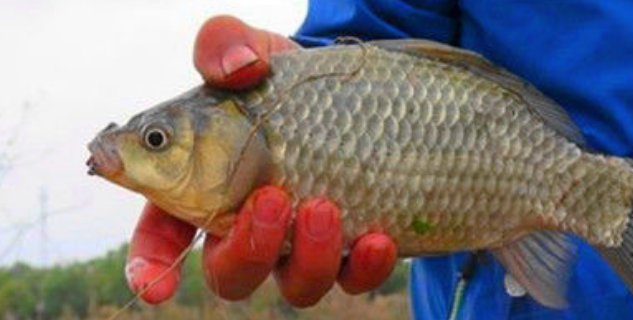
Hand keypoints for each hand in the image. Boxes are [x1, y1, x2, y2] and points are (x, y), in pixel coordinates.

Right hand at [125, 16, 397, 306]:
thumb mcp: (255, 53)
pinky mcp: (350, 248)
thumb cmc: (285, 83)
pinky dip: (365, 266)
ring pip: (295, 284)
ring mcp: (299, 244)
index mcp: (202, 187)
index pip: (164, 235)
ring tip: (323, 206)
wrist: (354, 95)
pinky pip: (354, 277)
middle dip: (246, 252)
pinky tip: (378, 238)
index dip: (153, 266)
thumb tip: (238, 66)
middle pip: (231, 274)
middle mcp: (248, 227)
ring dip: (307, 258)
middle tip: (271, 200)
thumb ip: (225, 45)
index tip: (156, 285)